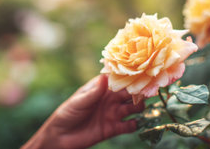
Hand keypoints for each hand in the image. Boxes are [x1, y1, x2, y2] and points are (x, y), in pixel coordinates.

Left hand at [21, 74, 144, 148]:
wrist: (61, 137)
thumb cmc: (67, 113)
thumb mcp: (79, 101)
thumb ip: (94, 92)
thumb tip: (106, 77)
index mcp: (101, 88)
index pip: (118, 79)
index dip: (130, 76)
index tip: (142, 72)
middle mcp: (109, 99)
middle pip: (129, 93)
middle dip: (139, 91)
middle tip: (149, 90)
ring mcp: (112, 113)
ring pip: (132, 107)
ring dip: (139, 106)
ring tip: (142, 106)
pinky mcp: (113, 128)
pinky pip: (129, 125)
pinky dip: (135, 124)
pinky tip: (135, 122)